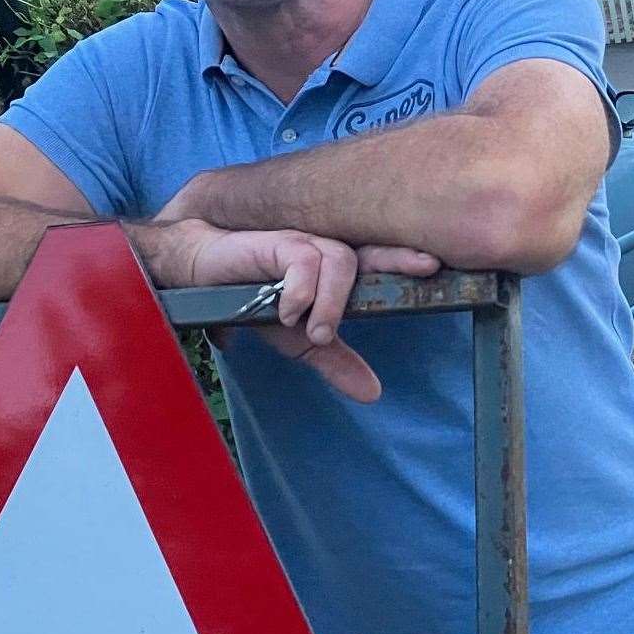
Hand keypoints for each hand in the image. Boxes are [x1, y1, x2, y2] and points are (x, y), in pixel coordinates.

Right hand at [141, 220, 438, 401]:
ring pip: (341, 260)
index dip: (407, 262)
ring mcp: (303, 241)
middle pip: (371, 249)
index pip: (380, 262)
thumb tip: (374, 393)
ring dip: (332, 301)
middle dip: (400, 258)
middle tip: (427, 266)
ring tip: (315, 332)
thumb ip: (334, 360)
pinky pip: (304, 259)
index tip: (438, 267)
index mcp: (336, 270)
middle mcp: (326, 250)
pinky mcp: (277, 240)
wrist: (195, 279)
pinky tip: (286, 311)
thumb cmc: (249, 298)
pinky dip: (301, 290)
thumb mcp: (297, 340)